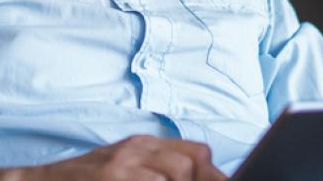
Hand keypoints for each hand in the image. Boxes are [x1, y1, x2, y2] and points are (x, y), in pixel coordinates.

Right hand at [16, 135, 226, 180]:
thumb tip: (196, 177)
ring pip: (176, 172)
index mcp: (141, 144)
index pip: (196, 151)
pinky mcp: (110, 177)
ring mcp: (121, 166)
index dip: (211, 174)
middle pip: (191, 162)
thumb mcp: (120, 166)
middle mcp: (134, 149)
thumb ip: (154, 168)